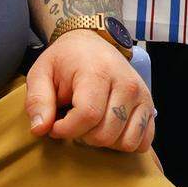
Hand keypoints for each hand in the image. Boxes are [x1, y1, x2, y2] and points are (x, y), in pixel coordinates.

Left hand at [26, 37, 155, 153]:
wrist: (91, 44)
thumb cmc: (65, 61)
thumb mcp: (40, 74)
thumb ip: (37, 101)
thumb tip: (40, 129)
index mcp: (98, 72)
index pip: (87, 115)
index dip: (66, 130)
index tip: (55, 126)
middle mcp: (126, 84)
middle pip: (105, 134)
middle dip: (82, 136)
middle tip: (72, 122)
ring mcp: (142, 96)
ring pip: (125, 142)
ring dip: (104, 142)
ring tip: (91, 124)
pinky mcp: (150, 107)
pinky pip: (143, 142)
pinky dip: (124, 142)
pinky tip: (109, 129)